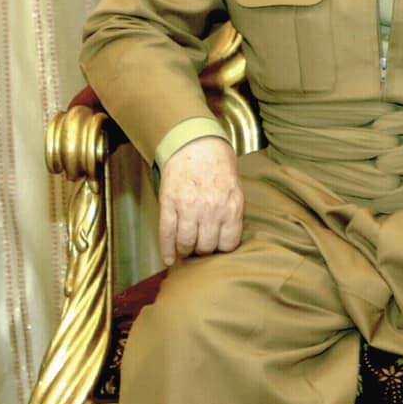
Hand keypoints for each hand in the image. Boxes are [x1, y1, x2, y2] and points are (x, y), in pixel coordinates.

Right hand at [158, 136, 243, 263]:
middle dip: (203, 251)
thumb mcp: (235, 189)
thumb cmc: (219, 166)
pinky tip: (169, 260)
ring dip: (185, 250)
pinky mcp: (169, 204)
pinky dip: (167, 250)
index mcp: (231, 207)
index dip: (221, 250)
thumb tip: (227, 237)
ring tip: (186, 249)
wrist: (196, 144)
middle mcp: (211, 210)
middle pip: (206, 247)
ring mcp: (189, 208)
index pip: (228, 244)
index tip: (217, 249)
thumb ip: (232, 213)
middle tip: (200, 248)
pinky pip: (167, 234)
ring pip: (186, 243)